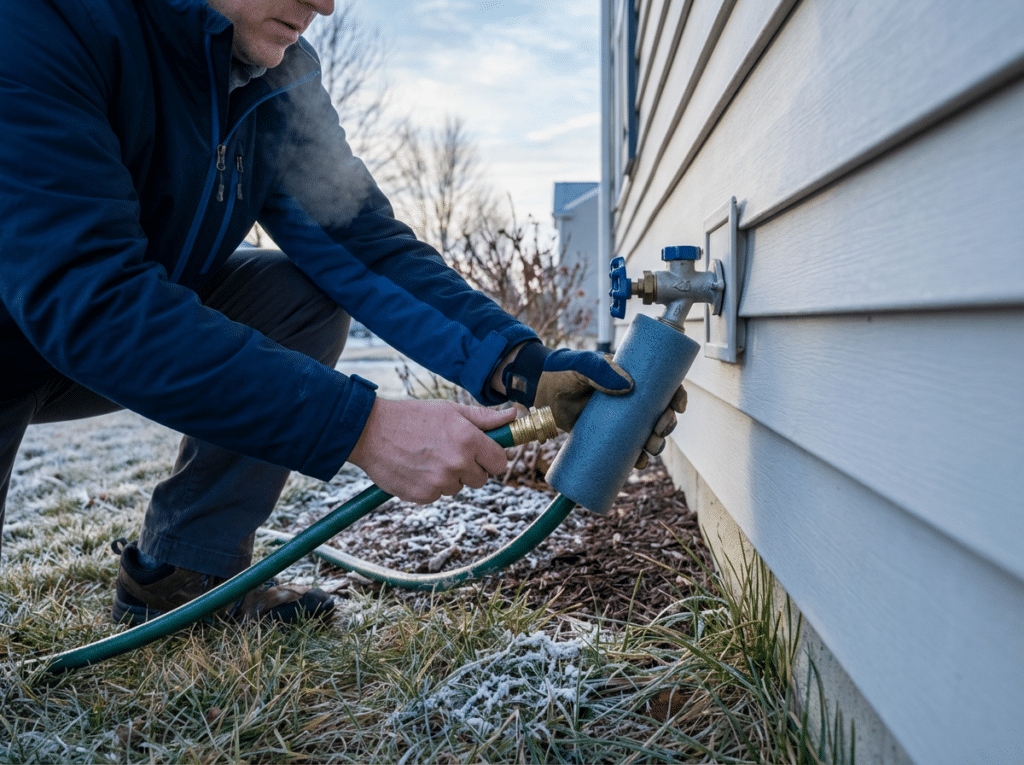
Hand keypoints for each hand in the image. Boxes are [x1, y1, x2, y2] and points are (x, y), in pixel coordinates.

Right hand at [347, 399, 515, 503]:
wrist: (370, 432)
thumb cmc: (412, 416)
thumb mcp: (450, 410)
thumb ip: (484, 418)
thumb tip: (514, 416)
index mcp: (468, 439)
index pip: (499, 462)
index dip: (491, 458)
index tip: (482, 453)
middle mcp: (457, 463)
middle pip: (481, 479)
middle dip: (470, 468)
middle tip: (449, 452)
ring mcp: (440, 482)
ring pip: (458, 487)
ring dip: (448, 477)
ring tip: (427, 457)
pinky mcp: (423, 496)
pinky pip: (437, 495)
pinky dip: (429, 485)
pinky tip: (416, 467)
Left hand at [496, 342, 686, 467]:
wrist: (540, 389)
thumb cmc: (564, 371)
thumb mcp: (583, 365)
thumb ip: (600, 370)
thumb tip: (628, 386)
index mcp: (630, 379)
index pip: (662, 387)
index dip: (677, 397)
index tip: (678, 406)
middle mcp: (629, 401)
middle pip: (659, 415)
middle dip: (667, 425)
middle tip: (659, 430)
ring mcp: (618, 420)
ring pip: (647, 435)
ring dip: (656, 444)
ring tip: (650, 449)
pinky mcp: (605, 436)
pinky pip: (626, 450)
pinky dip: (636, 459)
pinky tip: (639, 463)